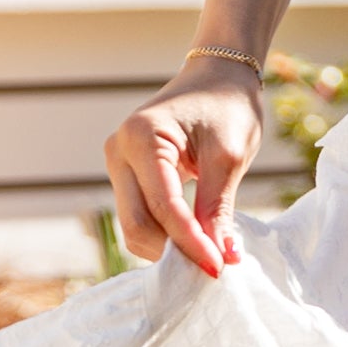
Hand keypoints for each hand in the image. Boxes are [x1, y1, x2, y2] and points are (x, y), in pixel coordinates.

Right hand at [104, 66, 264, 278]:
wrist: (218, 77)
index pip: (164, 206)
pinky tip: (194, 242)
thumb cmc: (228, 107)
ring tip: (209, 254)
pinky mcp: (125, 175)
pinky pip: (139, 215)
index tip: (220, 268)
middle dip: (174, 251)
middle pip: (137, 223)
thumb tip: (223, 259)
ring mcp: (117, 164)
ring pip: (134, 225)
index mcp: (142, 136)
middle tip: (216, 267)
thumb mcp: (230, 157)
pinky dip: (164, 234)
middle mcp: (118, 150)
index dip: (191, 242)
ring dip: (168, 246)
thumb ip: (219, 208)